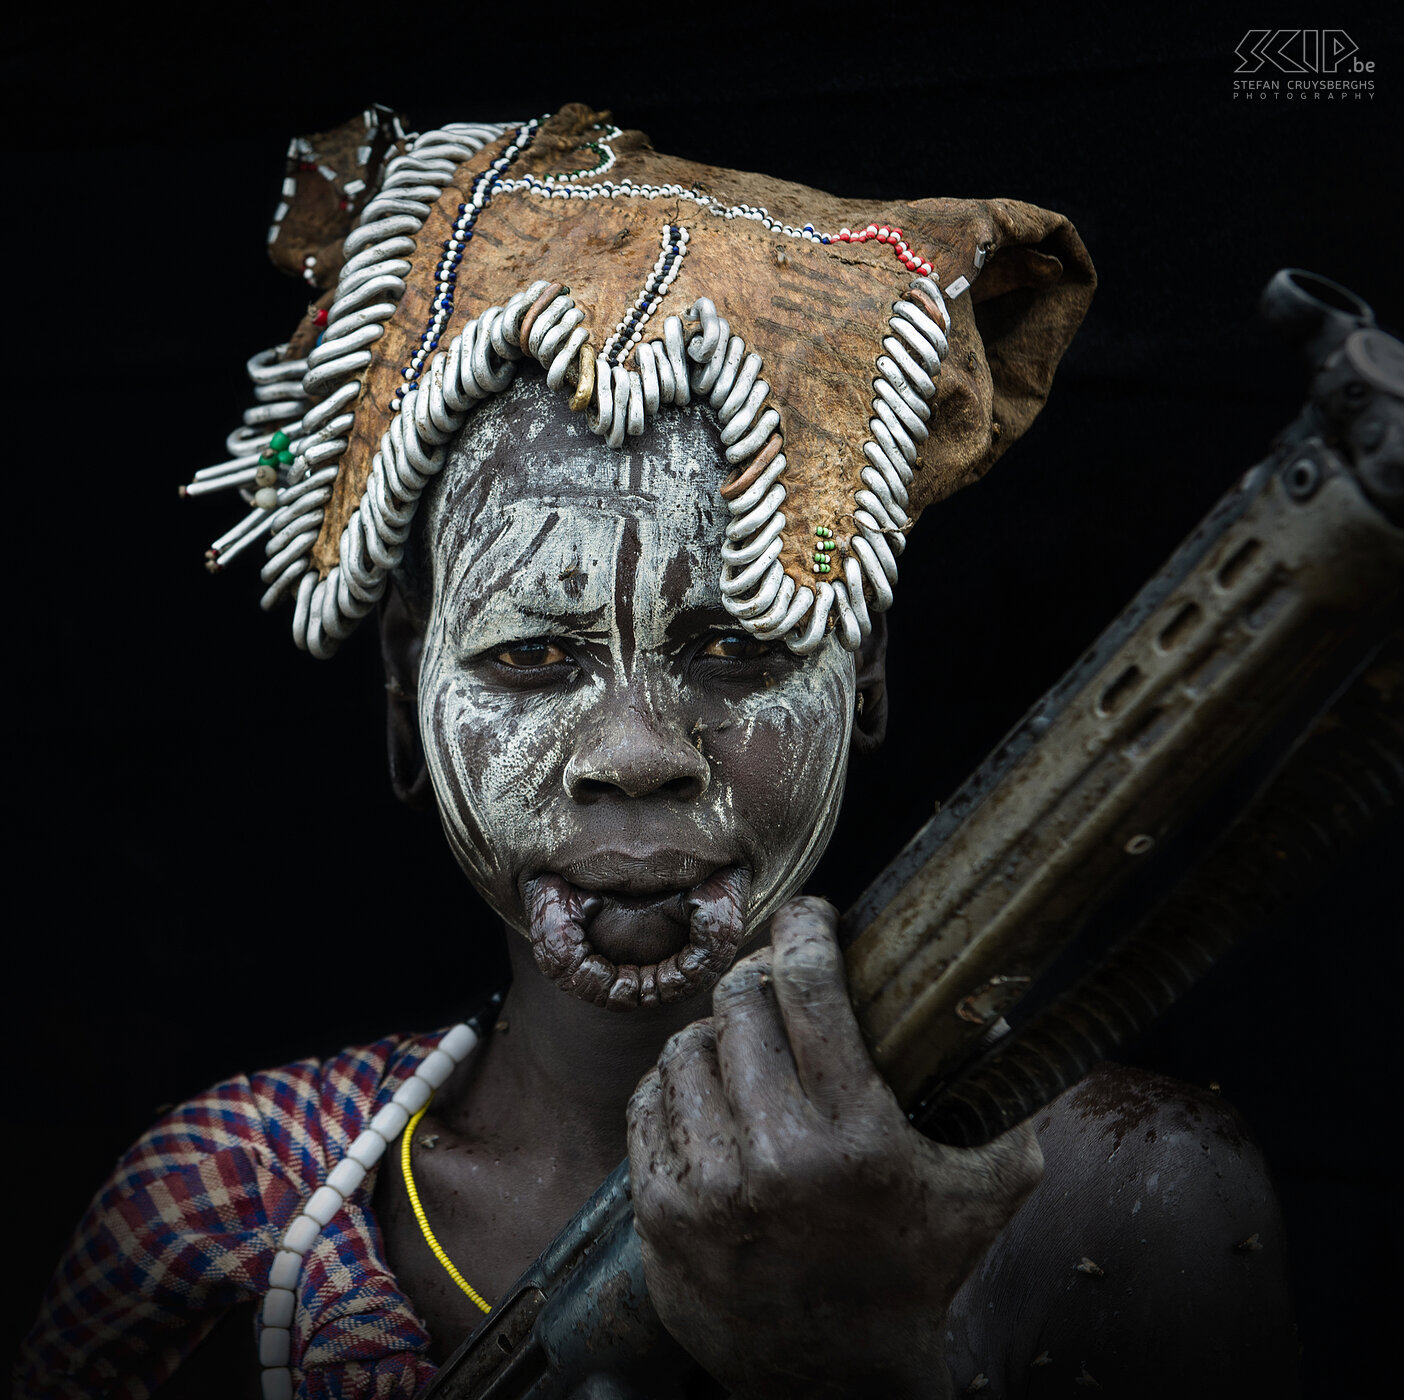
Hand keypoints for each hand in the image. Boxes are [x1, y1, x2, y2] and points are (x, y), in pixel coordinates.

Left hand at [626, 897, 1041, 1398]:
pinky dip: (678, 1083)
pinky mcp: (661, 1209)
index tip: (810, 914)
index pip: (810, 988)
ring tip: (745, 1044)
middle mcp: (775, 1157)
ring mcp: (710, 1185)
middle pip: (741, 1003)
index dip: (806, 929)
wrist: (832, 1379)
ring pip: (687, 1044)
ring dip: (717, 1030)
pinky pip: (651, 1100)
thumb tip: (994, 1008)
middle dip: (762, 976)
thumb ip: (1006, 1097)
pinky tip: (709, 1094)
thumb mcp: (988, 1188)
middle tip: (778, 981)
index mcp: (857, 1138)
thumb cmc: (912, 1272)